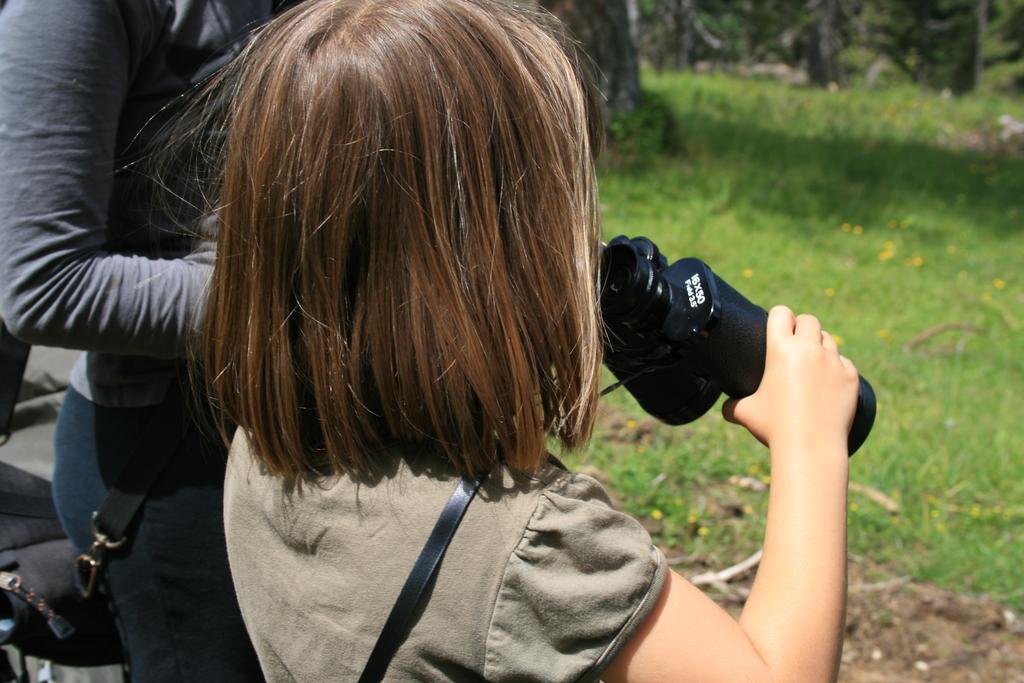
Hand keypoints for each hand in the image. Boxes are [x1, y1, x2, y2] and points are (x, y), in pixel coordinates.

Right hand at [722, 305, 858, 451]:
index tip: (777, 326)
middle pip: (809, 320)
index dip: (778, 317)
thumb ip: (732, 405)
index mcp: (780, 349)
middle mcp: (809, 349)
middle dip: (802, 328)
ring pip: (828, 339)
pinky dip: (836, 368)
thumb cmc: (775, 427)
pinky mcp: (850, 376)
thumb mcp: (745, 413)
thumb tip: (725, 408)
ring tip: (812, 362)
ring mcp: (833, 361)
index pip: (781, 313)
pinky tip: (828, 382)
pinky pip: (844, 362)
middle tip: (796, 344)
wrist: (811, 446)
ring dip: (820, 345)